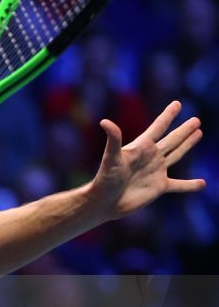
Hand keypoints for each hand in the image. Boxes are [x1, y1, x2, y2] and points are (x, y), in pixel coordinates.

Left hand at [90, 101, 205, 219]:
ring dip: (187, 145)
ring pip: (176, 155)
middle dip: (184, 130)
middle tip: (196, 120)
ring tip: (199, 133)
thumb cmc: (105, 179)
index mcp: (141, 147)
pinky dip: (190, 185)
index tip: (177, 103)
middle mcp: (150, 157)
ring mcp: (156, 171)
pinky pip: (179, 185)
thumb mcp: (111, 157)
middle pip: (172, 140)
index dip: (167, 115)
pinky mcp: (159, 187)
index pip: (158, 127)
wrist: (104, 202)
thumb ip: (113, 140)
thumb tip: (105, 121)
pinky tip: (202, 184)